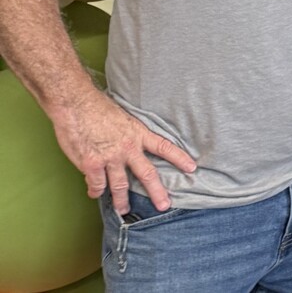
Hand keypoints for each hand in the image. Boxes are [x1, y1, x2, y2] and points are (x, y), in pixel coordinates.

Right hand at [51, 89, 196, 214]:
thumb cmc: (98, 107)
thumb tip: (129, 148)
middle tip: (164, 205)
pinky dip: (95, 190)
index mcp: (138, 134)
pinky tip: (95, 194)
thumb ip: (129, 135)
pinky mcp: (92, 164)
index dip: (179, 158)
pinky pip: (96, 184)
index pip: (164, 147)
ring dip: (121, 200)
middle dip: (157, 192)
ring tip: (123, 210)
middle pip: (147, 174)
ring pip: (120, 186)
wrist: (76, 104)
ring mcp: (110, 158)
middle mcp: (128, 148)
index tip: (192, 167)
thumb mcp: (123, 118)